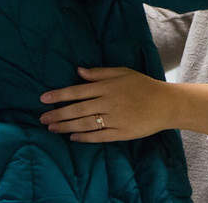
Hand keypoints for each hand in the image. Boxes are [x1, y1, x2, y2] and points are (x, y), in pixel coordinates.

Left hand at [39, 66, 172, 142]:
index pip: (78, 91)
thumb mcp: (123, 72)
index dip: (60, 95)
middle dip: (58, 113)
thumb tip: (78, 71)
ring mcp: (115, 119)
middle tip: (42, 118)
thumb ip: (100, 72)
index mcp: (108, 86)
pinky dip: (84, 137)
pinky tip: (72, 137)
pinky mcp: (121, 133)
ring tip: (51, 128)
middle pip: (78, 109)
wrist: (165, 104)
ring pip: (85, 124)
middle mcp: (109, 102)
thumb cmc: (143, 85)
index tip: (44, 99)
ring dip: (66, 126)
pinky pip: (98, 136)